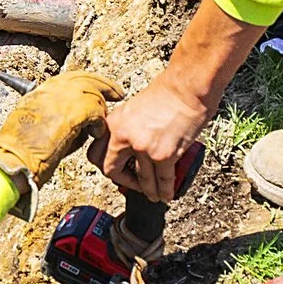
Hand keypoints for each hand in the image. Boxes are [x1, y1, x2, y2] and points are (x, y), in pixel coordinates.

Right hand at [0, 69, 124, 183]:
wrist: (14, 158)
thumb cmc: (19, 150)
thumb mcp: (34, 122)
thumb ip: (55, 114)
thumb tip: (77, 120)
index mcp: (40, 90)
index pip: (71, 78)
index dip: (88, 83)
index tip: (101, 89)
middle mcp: (52, 88)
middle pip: (86, 78)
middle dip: (103, 86)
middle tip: (117, 94)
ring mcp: (64, 97)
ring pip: (94, 93)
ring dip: (101, 109)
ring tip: (102, 124)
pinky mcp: (75, 111)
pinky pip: (98, 112)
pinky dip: (99, 123)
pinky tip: (96, 134)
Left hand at [98, 81, 210, 201]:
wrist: (187, 88)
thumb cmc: (166, 92)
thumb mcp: (133, 109)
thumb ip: (126, 129)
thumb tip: (129, 149)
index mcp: (113, 124)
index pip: (96, 155)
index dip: (106, 167)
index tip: (118, 170)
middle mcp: (123, 137)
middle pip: (111, 171)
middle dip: (123, 182)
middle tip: (134, 185)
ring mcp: (142, 148)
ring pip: (141, 181)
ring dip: (149, 191)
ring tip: (156, 195)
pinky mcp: (163, 155)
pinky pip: (162, 180)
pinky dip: (166, 190)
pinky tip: (168, 194)